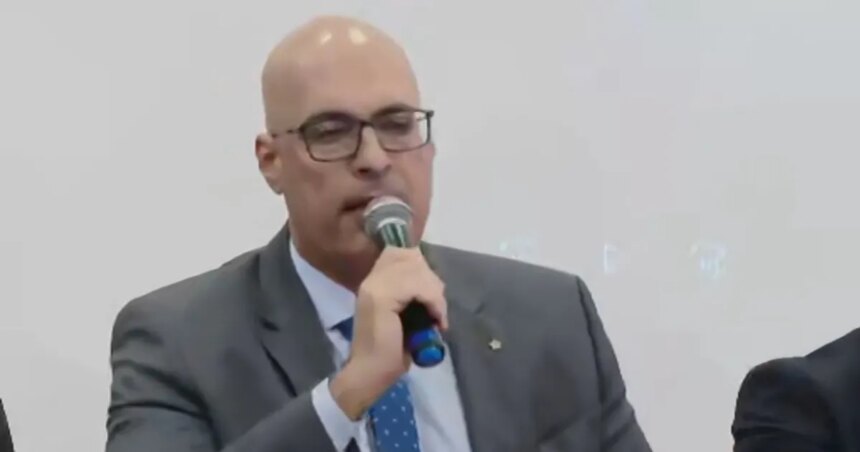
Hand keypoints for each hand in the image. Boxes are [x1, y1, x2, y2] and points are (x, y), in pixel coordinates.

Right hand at [329, 247, 447, 419]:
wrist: (370, 374)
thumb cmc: (390, 351)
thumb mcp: (407, 314)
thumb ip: (412, 293)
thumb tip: (432, 280)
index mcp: (375, 280)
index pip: (401, 253)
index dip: (422, 268)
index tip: (432, 296)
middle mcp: (372, 277)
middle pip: (411, 257)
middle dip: (432, 281)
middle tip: (436, 309)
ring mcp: (374, 286)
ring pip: (417, 270)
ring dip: (435, 294)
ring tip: (437, 317)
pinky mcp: (380, 298)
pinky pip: (417, 286)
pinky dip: (434, 302)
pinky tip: (436, 320)